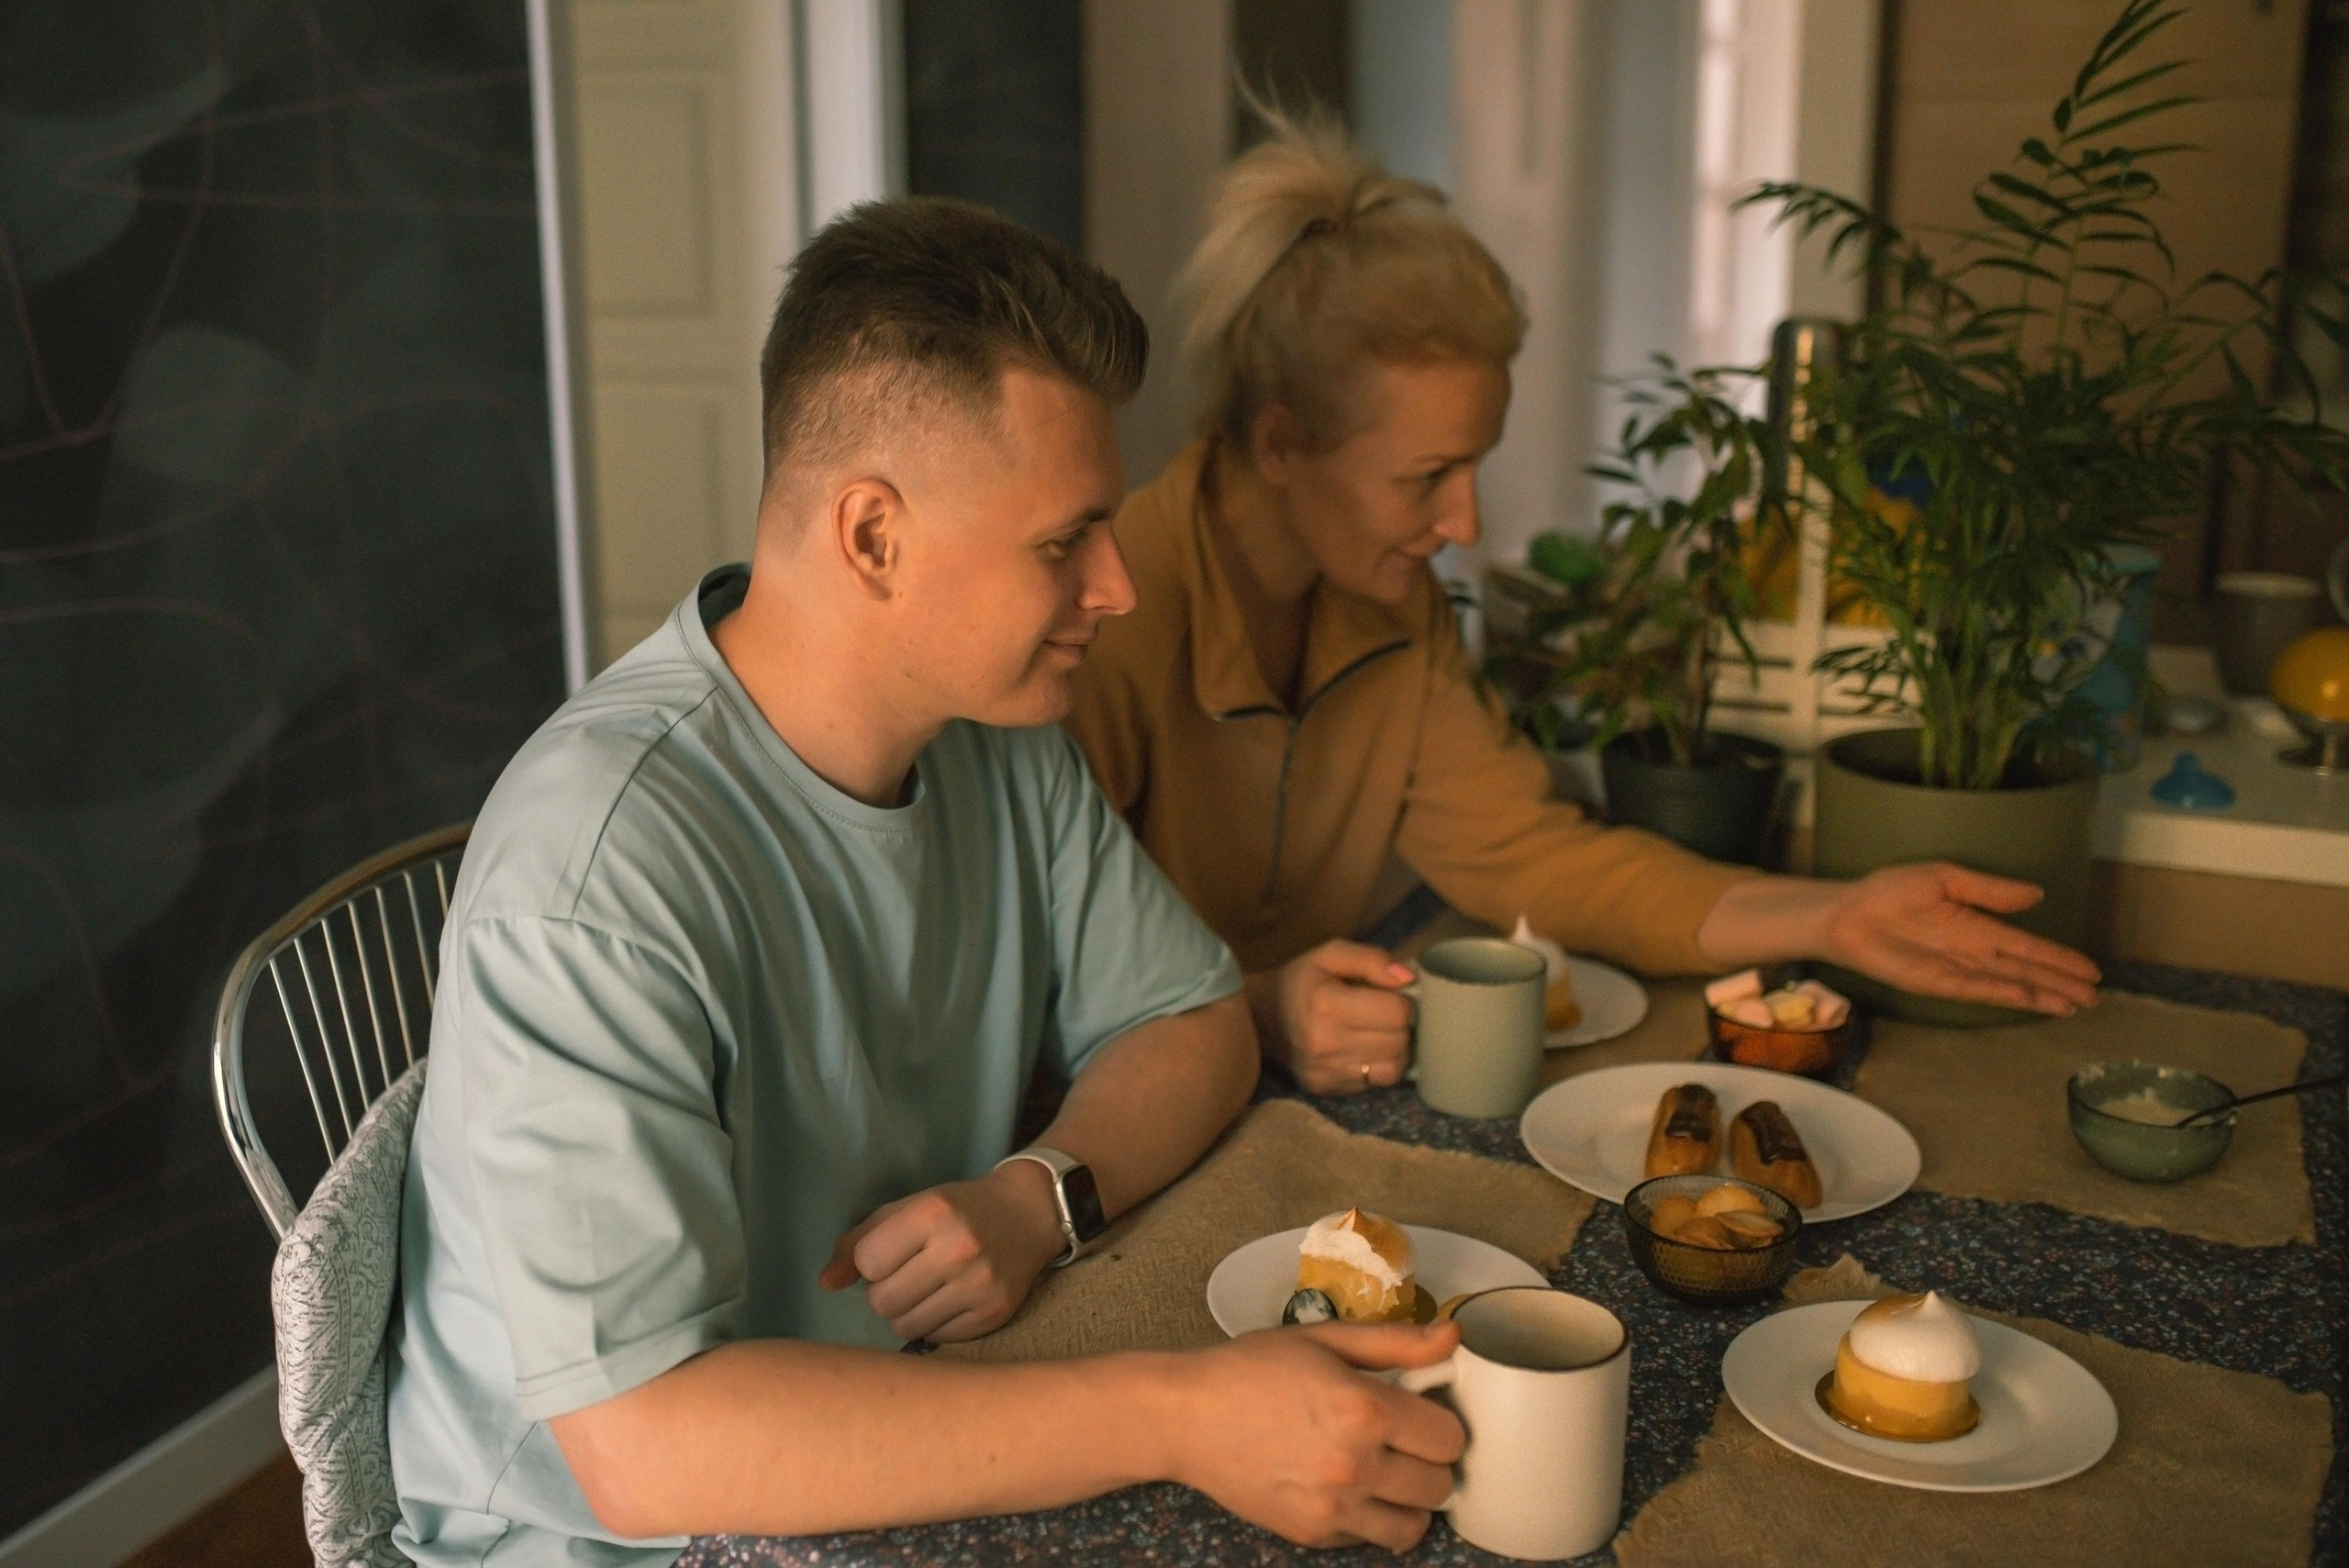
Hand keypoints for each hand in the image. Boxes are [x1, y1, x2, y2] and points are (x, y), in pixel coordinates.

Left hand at [817, 1163, 1065, 1342]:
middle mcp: (958, 1249)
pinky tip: (949, 1300)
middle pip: (883, 1302)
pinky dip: (934, 1325)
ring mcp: (980, 1285)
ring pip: (906, 1326)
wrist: (1027, 1214)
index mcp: (931, 1214)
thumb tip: (826, 1284)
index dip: (871, 1263)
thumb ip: (858, 1241)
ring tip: (925, 1290)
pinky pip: (938, 1339)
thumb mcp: (907, 1209)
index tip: (888, 1254)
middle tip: (906, 1277)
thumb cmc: (956, 1210)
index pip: (868, 1263)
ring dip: (906, 1312)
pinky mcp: (995, 1313)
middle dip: (885, 1292)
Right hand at [1165, 1320, 1464, 1550]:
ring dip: (1409, 1500)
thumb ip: (1396, 1341)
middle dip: (1429, 1461)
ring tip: (1385, 1473)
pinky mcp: (1312, 1533)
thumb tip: (1453, 1337)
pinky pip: (1371, 1539)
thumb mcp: (1324, 1339)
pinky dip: (1371, 1518)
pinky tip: (1348, 1488)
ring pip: (1414, 1525)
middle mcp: (1355, 1466)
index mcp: (1365, 1410)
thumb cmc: (1252, 1368)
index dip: (1441, 1421)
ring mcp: (1334, 1508)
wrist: (1185, 1417)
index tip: (1420, 1413)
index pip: (1450, 1437)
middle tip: (1402, 1441)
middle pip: (1440, 1485)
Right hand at [1251, 941, 1415, 1095]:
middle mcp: (1326, 1043)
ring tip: (1380, 1033)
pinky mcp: (1328, 1089)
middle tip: (1387, 1014)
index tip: (1392, 996)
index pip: (1397, 1013)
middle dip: (1401, 1026)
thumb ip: (1372, 960)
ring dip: (1395, 1049)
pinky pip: (1377, 1083)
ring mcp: (1327, 1072)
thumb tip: (1409, 979)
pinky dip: (1380, 1066)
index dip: (1403, 1001)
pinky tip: (1366, 1049)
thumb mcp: (1331, 955)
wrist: (1261, 1018)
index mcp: (1327, 1004)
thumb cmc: (1301, 981)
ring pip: (1394, 1068)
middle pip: (1399, 1042)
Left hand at [1821, 862, 2101, 1013]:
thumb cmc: (1888, 891)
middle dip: (2059, 983)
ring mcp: (1955, 969)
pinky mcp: (1935, 982)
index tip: (2091, 969)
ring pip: (2008, 984)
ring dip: (2041, 995)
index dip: (2058, 957)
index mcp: (1976, 925)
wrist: (1847, 911)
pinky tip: (2031, 999)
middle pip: (2025, 970)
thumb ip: (1990, 890)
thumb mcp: (1945, 878)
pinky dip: (2005, 994)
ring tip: (2074, 1005)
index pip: (2026, 945)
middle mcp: (1972, 951)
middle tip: (2094, 997)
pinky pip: (1977, 989)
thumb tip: (2036, 893)